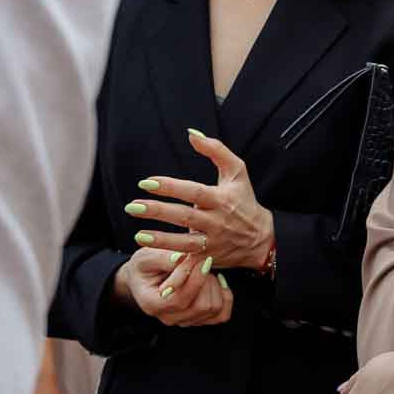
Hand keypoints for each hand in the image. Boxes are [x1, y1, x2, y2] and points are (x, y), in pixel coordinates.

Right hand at [112, 249, 235, 326]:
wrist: (146, 277)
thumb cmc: (144, 267)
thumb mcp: (146, 256)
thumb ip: (163, 257)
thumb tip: (180, 259)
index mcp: (152, 304)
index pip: (179, 300)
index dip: (193, 279)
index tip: (199, 259)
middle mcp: (169, 317)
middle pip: (200, 306)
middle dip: (205, 280)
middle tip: (200, 260)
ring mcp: (185, 320)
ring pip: (213, 308)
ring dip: (213, 285)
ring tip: (203, 270)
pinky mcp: (199, 319)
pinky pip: (222, 314)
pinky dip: (224, 296)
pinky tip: (216, 280)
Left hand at [125, 129, 273, 270]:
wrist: (261, 238)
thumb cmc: (245, 201)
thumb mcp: (237, 171)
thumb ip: (216, 150)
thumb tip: (192, 134)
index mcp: (221, 199)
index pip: (193, 192)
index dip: (169, 187)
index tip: (146, 182)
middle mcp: (216, 221)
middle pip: (184, 216)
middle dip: (157, 211)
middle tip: (133, 206)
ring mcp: (212, 241)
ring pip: (184, 241)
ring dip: (160, 239)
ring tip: (138, 235)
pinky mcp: (208, 257)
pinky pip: (188, 258)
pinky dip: (171, 256)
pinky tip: (152, 252)